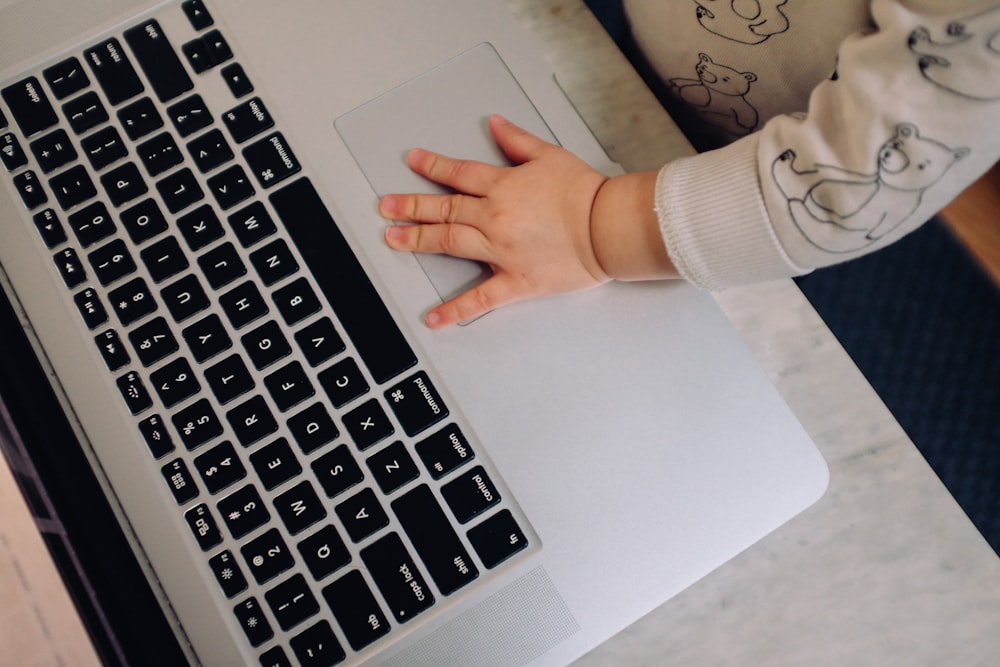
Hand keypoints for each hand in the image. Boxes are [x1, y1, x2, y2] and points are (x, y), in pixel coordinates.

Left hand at [379, 115, 610, 327]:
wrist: (608, 227)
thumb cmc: (586, 194)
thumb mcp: (550, 155)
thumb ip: (517, 142)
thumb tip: (495, 125)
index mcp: (503, 186)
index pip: (458, 174)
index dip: (431, 167)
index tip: (413, 162)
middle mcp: (495, 217)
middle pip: (444, 209)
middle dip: (410, 207)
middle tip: (387, 207)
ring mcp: (501, 251)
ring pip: (449, 243)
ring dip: (418, 240)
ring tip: (395, 240)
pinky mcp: (515, 281)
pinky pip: (480, 298)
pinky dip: (455, 309)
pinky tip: (434, 316)